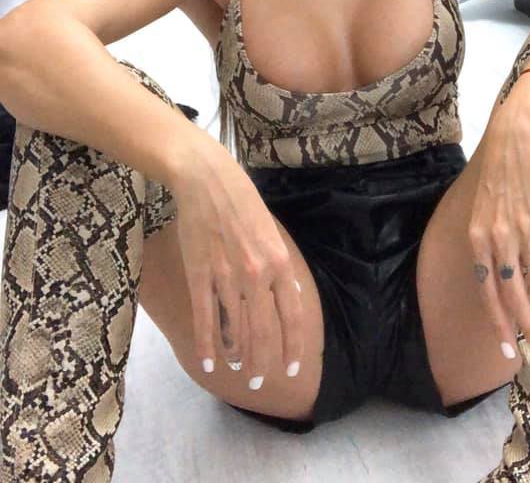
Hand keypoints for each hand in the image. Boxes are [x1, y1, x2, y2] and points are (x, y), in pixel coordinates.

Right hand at [169, 141, 303, 383]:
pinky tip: (210, 363)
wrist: (207, 181)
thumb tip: (293, 294)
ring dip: (238, 357)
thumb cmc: (243, 203)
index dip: (293, 346)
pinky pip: (205, 318)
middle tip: (261, 384)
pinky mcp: (200, 275)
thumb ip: (281, 267)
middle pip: (263, 331)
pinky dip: (207, 345)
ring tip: (239, 373)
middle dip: (264, 363)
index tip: (293, 369)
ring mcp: (226, 277)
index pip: (291, 316)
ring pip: (234, 329)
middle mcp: (256, 274)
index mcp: (278, 263)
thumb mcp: (273, 233)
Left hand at [468, 116, 529, 360]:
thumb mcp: (481, 212)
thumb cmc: (499, 176)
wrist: (514, 138)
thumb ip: (486, 244)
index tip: (509, 351)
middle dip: (527, 328)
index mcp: (477, 239)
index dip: (498, 323)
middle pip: (512, 295)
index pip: (486, 292)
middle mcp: (498, 239)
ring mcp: (524, 230)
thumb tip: (493, 276)